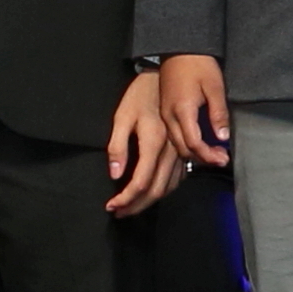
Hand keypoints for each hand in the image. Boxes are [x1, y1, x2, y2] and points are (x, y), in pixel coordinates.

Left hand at [101, 73, 179, 215]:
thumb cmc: (139, 95)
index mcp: (153, 143)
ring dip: (149, 201)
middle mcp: (170, 151)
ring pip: (168, 186)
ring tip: (131, 207)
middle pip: (156, 189)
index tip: (111, 206)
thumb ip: (118, 147)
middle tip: (119, 212)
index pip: (140, 181)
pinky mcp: (182, 149)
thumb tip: (115, 174)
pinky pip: (177, 177)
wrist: (163, 78)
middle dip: (136, 206)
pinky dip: (164, 190)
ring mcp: (179, 151)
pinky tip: (152, 192)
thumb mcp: (122, 117)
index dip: (125, 198)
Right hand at [159, 55, 231, 169]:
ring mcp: (164, 114)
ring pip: (176, 143)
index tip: (223, 160)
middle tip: (221, 159)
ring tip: (213, 152)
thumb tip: (223, 137)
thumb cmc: (198, 64)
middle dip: (202, 158)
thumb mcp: (215, 87)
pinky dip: (186, 143)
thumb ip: (219, 114)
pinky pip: (173, 135)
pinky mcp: (164, 111)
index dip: (209, 155)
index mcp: (182, 110)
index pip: (194, 143)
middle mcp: (169, 116)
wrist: (179, 48)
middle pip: (183, 148)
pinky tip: (200, 142)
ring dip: (194, 151)